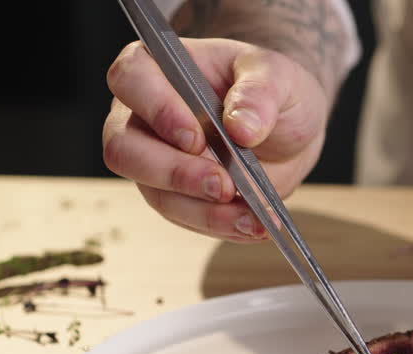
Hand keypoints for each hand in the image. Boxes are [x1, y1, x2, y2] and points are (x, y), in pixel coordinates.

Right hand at [103, 38, 329, 241]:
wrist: (287, 130)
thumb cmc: (270, 91)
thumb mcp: (278, 76)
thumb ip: (260, 93)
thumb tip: (241, 127)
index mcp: (158, 69)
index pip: (131, 79)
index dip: (157, 109)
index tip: (197, 137)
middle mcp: (143, 117)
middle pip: (124, 149)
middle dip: (175, 174)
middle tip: (224, 185)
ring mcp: (153, 161)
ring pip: (155, 194)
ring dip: (204, 211)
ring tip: (250, 216)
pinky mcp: (173, 196)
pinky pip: (184, 218)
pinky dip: (220, 225)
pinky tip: (252, 224)